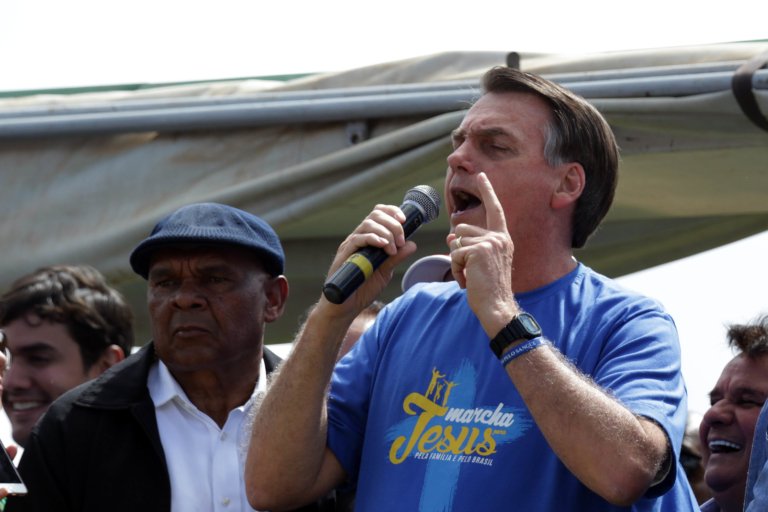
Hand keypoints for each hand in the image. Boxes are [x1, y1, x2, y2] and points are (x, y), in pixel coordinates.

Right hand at [321, 204, 416, 316]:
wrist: (346, 307)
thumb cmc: (363, 289)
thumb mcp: (385, 272)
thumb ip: (396, 258)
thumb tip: (412, 244)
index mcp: (369, 239)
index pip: (379, 214)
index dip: (392, 211)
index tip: (404, 220)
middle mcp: (359, 238)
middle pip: (375, 215)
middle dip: (393, 224)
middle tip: (401, 240)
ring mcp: (351, 245)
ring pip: (367, 224)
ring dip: (385, 232)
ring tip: (393, 248)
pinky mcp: (344, 254)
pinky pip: (357, 239)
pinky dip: (372, 238)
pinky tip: (383, 245)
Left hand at [447, 173, 518, 335]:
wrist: (497, 306)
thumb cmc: (489, 289)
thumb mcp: (479, 264)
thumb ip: (468, 246)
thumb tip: (451, 236)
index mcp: (503, 239)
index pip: (495, 210)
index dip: (487, 191)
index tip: (481, 175)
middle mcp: (499, 238)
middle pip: (462, 230)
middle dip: (459, 252)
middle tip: (472, 272)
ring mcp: (490, 243)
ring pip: (456, 242)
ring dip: (457, 262)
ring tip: (471, 277)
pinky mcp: (479, 250)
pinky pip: (455, 254)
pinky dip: (456, 270)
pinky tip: (468, 280)